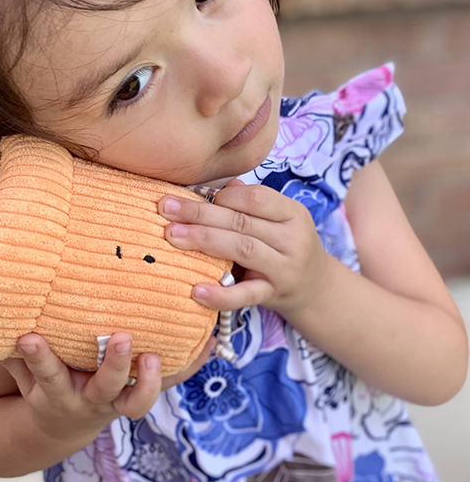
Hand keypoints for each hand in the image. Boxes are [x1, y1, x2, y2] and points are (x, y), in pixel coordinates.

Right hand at [2, 332, 216, 441]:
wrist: (62, 424)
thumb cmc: (41, 384)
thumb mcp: (23, 373)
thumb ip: (12, 349)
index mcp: (56, 392)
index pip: (46, 374)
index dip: (38, 357)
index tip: (30, 338)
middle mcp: (91, 400)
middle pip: (105, 389)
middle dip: (114, 365)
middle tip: (123, 337)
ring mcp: (118, 400)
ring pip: (138, 401)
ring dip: (151, 380)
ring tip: (157, 355)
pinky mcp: (140, 393)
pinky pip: (169, 384)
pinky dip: (188, 365)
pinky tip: (207, 340)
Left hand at [160, 180, 331, 319]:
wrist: (316, 290)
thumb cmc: (286, 246)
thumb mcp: (280, 220)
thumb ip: (252, 203)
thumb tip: (222, 186)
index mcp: (293, 214)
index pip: (257, 197)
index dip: (224, 195)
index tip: (194, 195)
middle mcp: (292, 239)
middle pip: (242, 222)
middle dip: (200, 214)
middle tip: (165, 209)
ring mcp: (284, 269)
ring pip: (242, 250)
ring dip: (203, 241)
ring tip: (171, 235)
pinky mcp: (273, 295)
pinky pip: (245, 295)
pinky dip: (220, 294)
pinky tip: (196, 290)